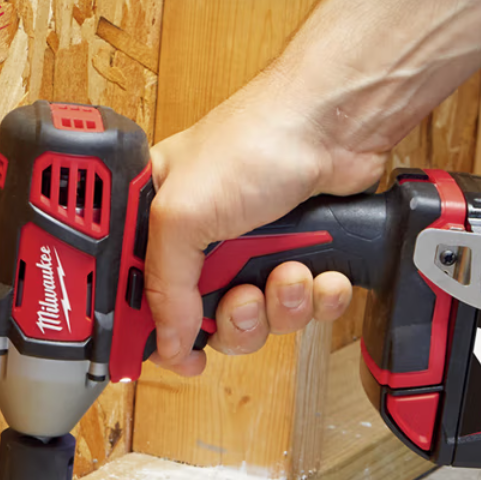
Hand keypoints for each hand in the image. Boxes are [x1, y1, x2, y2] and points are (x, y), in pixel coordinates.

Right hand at [144, 72, 386, 375]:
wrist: (335, 124)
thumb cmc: (255, 141)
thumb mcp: (183, 214)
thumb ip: (165, 286)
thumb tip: (168, 342)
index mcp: (161, 228)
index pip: (144, 299)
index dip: (159, 334)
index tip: (175, 355)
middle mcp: (206, 246)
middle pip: (208, 324)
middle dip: (235, 319)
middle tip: (243, 296)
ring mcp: (255, 255)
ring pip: (261, 322)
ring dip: (280, 305)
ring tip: (290, 270)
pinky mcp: (298, 260)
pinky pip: (305, 310)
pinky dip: (317, 297)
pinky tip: (321, 271)